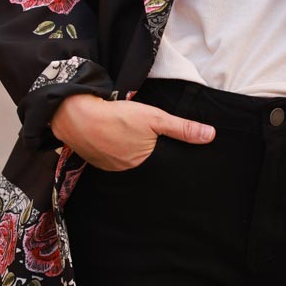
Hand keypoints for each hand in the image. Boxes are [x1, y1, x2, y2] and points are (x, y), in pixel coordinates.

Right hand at [51, 94, 214, 170]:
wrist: (75, 114)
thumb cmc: (118, 116)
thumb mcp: (155, 117)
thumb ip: (182, 128)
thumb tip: (210, 136)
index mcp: (143, 164)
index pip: (162, 166)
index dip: (166, 159)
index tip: (169, 153)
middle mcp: (125, 171)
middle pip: (144, 165)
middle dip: (149, 157)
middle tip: (148, 143)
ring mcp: (108, 167)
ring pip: (126, 162)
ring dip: (130, 153)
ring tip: (132, 141)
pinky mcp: (94, 160)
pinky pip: (111, 159)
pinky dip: (115, 151)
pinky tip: (116, 140)